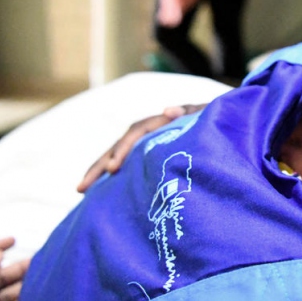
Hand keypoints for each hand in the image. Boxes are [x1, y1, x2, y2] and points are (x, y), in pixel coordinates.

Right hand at [76, 104, 206, 192]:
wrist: (219, 121)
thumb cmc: (214, 119)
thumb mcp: (204, 114)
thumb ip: (189, 112)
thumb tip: (167, 110)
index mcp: (160, 121)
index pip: (134, 134)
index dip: (122, 149)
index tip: (113, 168)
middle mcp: (148, 130)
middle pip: (118, 146)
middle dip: (99, 166)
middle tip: (81, 188)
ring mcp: (146, 142)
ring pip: (117, 155)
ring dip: (98, 171)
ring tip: (81, 190)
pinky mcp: (147, 154)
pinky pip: (125, 163)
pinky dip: (110, 174)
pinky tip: (98, 191)